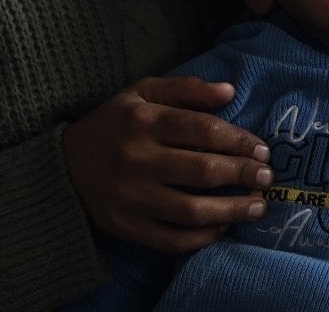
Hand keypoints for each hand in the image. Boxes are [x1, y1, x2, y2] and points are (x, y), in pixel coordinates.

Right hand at [62, 75, 272, 252]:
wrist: (62, 167)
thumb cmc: (112, 124)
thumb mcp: (141, 93)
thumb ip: (186, 89)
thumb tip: (229, 91)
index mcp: (143, 121)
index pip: (203, 130)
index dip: (239, 140)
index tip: (262, 149)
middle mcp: (137, 159)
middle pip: (202, 171)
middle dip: (242, 174)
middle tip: (267, 177)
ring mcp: (131, 197)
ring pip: (191, 210)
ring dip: (231, 211)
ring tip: (257, 207)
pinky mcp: (126, 226)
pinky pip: (171, 239)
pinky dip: (201, 237)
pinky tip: (221, 227)